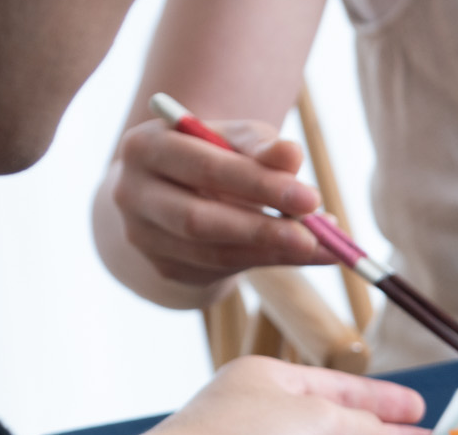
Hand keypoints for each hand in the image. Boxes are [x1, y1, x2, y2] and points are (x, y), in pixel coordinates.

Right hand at [110, 116, 336, 287]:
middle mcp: (133, 193)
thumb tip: (292, 153)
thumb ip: (260, 146)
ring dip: (275, 253)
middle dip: (262, 228)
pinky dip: (271, 262)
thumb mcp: (234, 141)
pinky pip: (224, 269)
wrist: (172, 194)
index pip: (204, 167)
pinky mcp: (165, 267)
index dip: (258, 184)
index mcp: (145, 147)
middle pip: (200, 219)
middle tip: (314, 235)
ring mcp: (144, 236)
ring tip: (324, 247)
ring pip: (215, 252)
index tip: (310, 197)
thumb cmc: (211, 157)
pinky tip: (307, 255)